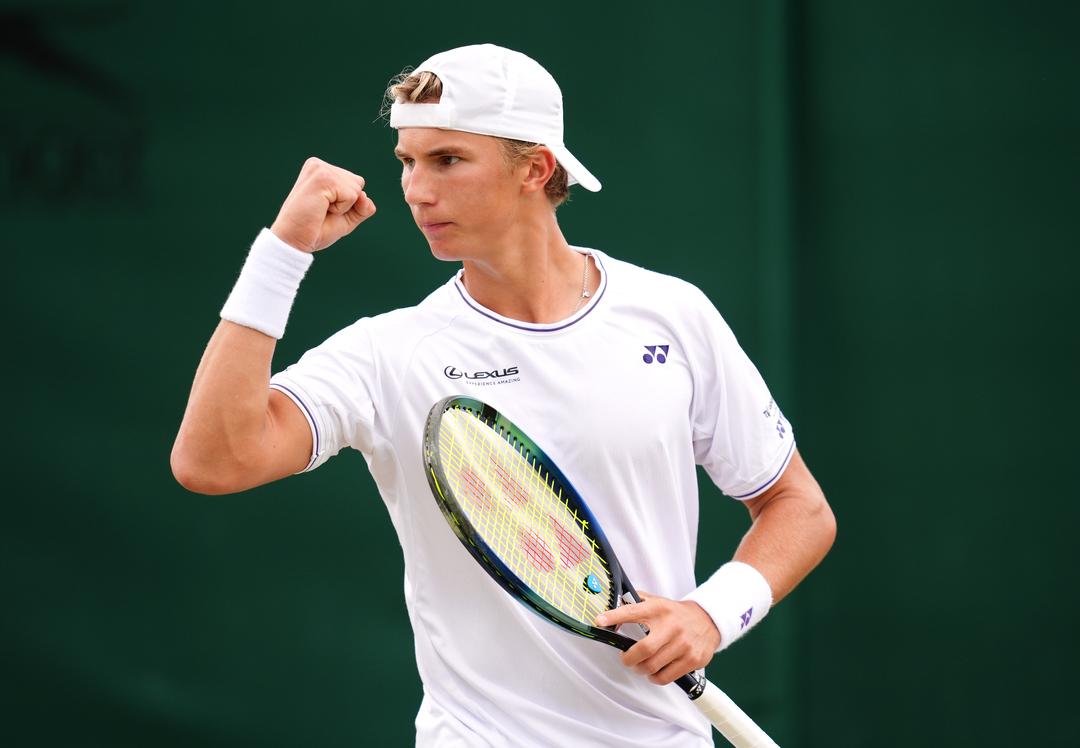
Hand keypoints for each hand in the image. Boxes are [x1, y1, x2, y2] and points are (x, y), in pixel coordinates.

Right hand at [270, 157, 376, 252]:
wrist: (294, 241)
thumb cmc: (316, 230)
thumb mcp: (346, 217)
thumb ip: (362, 207)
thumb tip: (365, 196)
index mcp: (321, 170)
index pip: (356, 183)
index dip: (348, 204)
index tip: (324, 210)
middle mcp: (319, 165)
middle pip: (358, 183)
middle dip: (347, 204)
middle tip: (322, 211)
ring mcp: (319, 169)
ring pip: (356, 188)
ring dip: (343, 207)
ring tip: (321, 210)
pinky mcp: (322, 178)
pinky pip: (352, 195)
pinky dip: (341, 209)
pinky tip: (321, 209)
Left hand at [594, 591, 720, 685]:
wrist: (708, 620)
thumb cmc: (676, 613)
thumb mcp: (658, 601)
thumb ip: (637, 602)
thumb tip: (614, 602)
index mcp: (658, 609)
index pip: (632, 612)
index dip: (614, 617)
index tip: (599, 621)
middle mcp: (671, 626)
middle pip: (643, 650)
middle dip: (628, 659)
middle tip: (626, 659)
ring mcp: (683, 644)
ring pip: (653, 667)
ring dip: (641, 670)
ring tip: (641, 666)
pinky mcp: (692, 659)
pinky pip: (666, 677)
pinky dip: (655, 678)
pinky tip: (655, 671)